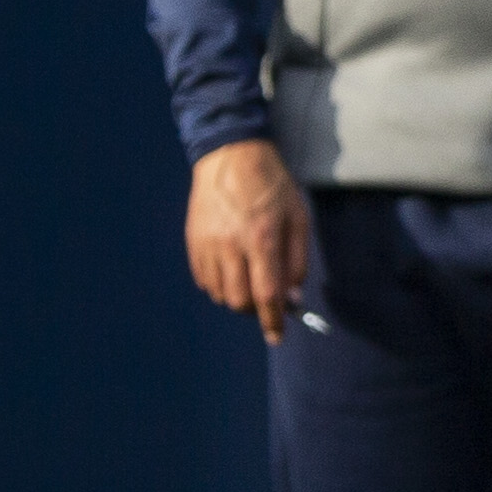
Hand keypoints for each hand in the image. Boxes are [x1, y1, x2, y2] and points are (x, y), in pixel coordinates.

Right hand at [186, 138, 312, 343]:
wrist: (230, 154)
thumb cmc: (271, 184)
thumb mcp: (297, 217)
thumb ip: (297, 261)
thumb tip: (291, 298)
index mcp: (262, 238)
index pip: (266, 294)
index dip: (272, 321)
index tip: (277, 337)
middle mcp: (231, 245)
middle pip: (239, 301)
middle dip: (255, 310)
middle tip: (266, 300)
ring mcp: (208, 244)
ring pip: (220, 294)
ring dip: (237, 298)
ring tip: (248, 282)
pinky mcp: (193, 241)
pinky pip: (204, 280)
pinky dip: (218, 286)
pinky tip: (230, 272)